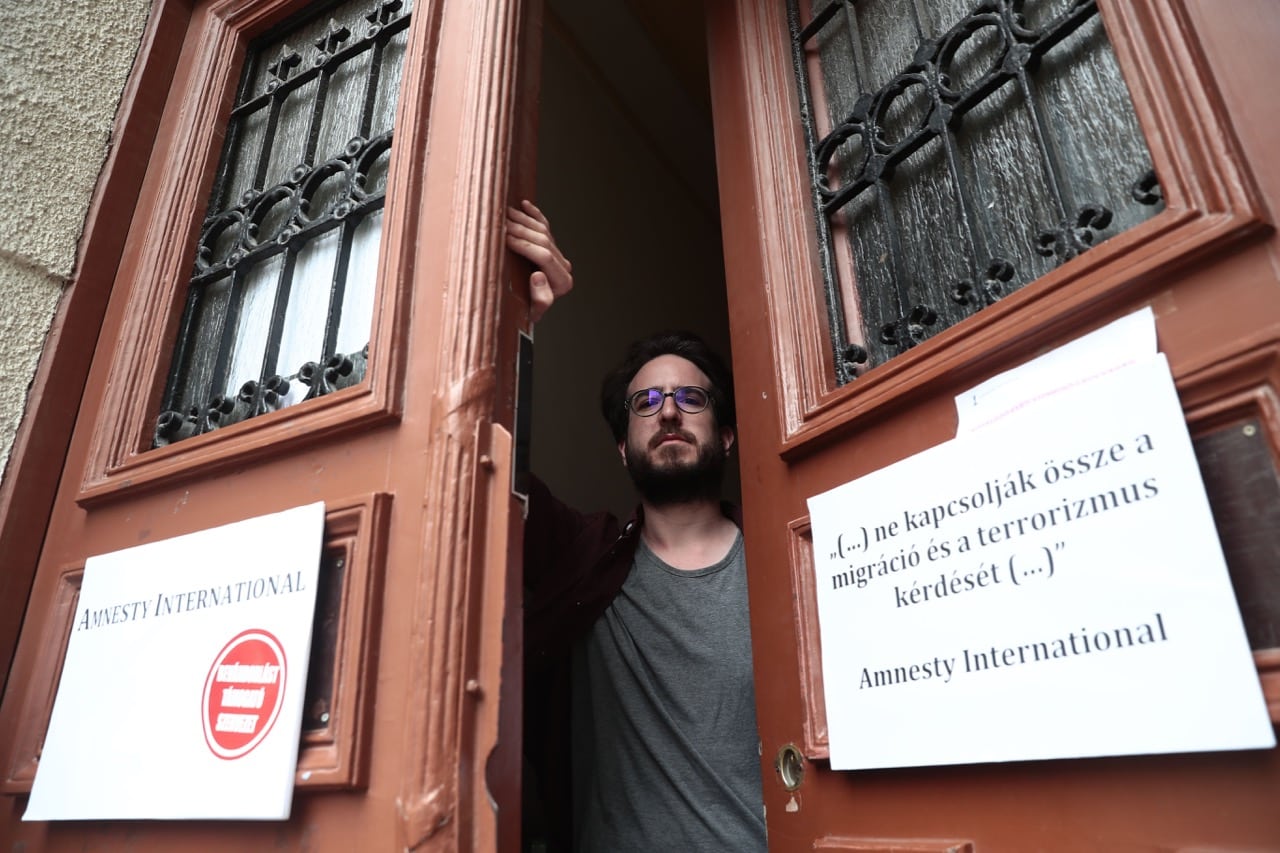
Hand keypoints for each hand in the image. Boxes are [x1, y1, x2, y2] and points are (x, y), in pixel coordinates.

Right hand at [506, 200, 572, 322]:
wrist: (527, 311)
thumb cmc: (526, 314)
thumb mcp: (532, 312)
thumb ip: (540, 299)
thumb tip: (539, 275)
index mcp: (562, 282)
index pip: (544, 256)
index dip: (524, 245)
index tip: (505, 238)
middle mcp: (564, 267)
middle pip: (543, 240)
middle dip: (521, 230)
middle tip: (502, 222)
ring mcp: (558, 255)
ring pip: (543, 230)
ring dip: (524, 219)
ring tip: (506, 212)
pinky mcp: (552, 249)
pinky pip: (545, 227)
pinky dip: (535, 215)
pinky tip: (525, 205)